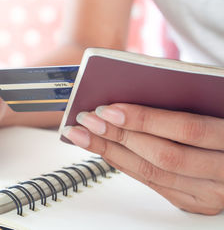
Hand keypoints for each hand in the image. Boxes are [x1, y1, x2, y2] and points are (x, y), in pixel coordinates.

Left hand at [62, 103, 223, 214]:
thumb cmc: (219, 119)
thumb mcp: (214, 105)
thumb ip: (184, 102)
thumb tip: (129, 93)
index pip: (186, 129)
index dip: (145, 119)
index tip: (108, 109)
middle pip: (163, 155)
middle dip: (119, 136)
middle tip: (87, 119)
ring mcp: (208, 193)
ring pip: (152, 173)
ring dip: (111, 151)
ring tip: (84, 134)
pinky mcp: (192, 201)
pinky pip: (151, 183)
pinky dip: (122, 164)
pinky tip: (103, 148)